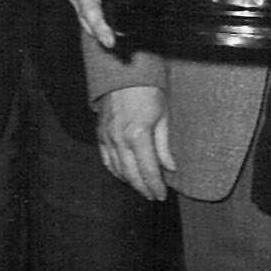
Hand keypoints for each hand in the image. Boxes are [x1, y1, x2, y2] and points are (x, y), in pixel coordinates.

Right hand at [67, 0, 128, 51]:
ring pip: (87, 16)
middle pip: (86, 17)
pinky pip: (91, 10)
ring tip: (115, 42)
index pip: (89, 9)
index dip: (99, 27)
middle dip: (99, 33)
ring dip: (99, 29)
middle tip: (116, 47)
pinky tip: (112, 27)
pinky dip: (100, 20)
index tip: (110, 41)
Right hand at [97, 85, 174, 201]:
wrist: (125, 74)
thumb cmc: (149, 92)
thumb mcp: (163, 117)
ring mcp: (107, 137)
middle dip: (143, 188)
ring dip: (130, 182)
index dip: (155, 185)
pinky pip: (106, 159)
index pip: (148, 170)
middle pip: (131, 174)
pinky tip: (124, 175)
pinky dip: (115, 171)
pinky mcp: (100, 133)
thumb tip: (170, 168)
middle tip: (153, 196)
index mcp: (138, 135)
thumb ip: (164, 146)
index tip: (162, 195)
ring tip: (142, 188)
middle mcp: (120, 139)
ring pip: (117, 169)